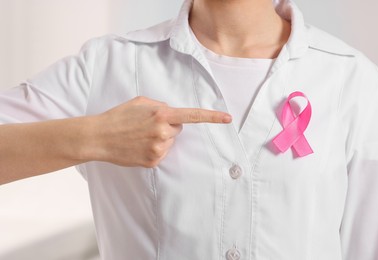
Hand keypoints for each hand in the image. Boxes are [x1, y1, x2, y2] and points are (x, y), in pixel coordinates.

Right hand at [88, 96, 231, 166]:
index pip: (192, 116)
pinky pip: (162, 153)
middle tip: (147, 125)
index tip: (227, 118)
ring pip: (170, 142)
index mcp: (161, 115)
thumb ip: (161, 106)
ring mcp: (158, 149)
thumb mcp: (140, 102)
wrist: (99, 137)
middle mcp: (162, 132)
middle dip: (168, 126)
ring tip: (140, 136)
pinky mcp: (153, 161)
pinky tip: (139, 146)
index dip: (212, 117)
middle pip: (178, 129)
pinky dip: (154, 149)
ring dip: (160, 138)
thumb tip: (173, 114)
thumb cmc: (118, 116)